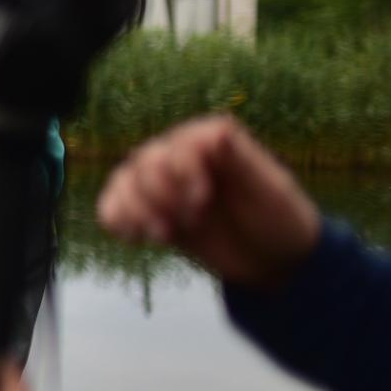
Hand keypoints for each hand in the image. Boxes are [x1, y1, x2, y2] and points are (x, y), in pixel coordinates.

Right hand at [95, 114, 320, 291]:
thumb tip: (216, 130)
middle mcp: (180, 156)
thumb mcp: (270, 190)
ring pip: (122, 182)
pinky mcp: (148, 210)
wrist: (274, 260)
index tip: (203, 200)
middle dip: (162, 196)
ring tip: (164, 235)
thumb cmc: (279, 220)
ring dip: (137, 211)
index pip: (176, 143)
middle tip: (193, 222)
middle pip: (144, 162)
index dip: (181, 170)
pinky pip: (111, 206)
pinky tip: (138, 238)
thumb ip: (241, 160)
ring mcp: (161, 183)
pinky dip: (118, 221)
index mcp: (210, 141)